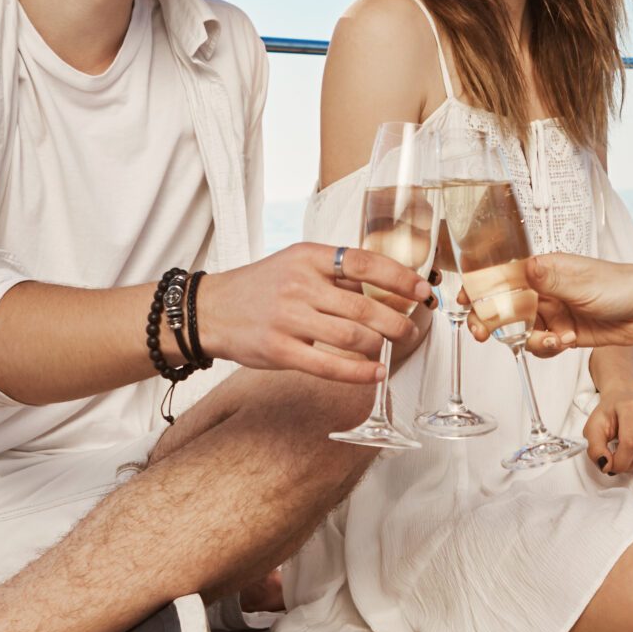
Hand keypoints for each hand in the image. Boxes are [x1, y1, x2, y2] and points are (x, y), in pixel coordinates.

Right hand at [195, 243, 428, 385]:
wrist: (209, 310)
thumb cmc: (260, 288)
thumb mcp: (295, 265)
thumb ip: (335, 274)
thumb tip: (384, 289)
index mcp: (308, 257)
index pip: (365, 262)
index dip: (400, 278)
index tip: (423, 290)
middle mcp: (299, 285)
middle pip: (364, 306)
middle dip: (397, 322)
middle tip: (410, 331)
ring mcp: (288, 318)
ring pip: (351, 336)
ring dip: (379, 347)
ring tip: (389, 350)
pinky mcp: (279, 350)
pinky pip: (329, 365)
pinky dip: (358, 372)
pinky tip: (374, 374)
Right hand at [466, 253, 632, 356]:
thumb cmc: (624, 286)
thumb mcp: (584, 282)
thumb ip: (550, 280)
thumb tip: (524, 268)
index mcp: (546, 269)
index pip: (505, 275)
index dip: (482, 287)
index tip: (466, 299)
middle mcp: (546, 290)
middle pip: (506, 305)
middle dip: (492, 320)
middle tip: (482, 333)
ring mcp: (555, 313)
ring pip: (523, 330)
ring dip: (531, 339)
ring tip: (555, 341)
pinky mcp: (566, 334)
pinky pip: (543, 344)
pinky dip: (549, 348)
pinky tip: (567, 343)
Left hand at [584, 388, 632, 475]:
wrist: (625, 397)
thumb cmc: (610, 415)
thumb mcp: (593, 430)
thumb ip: (595, 450)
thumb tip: (606, 466)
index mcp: (628, 407)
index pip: (630, 443)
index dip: (622, 462)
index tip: (613, 467)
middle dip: (632, 463)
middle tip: (624, 460)